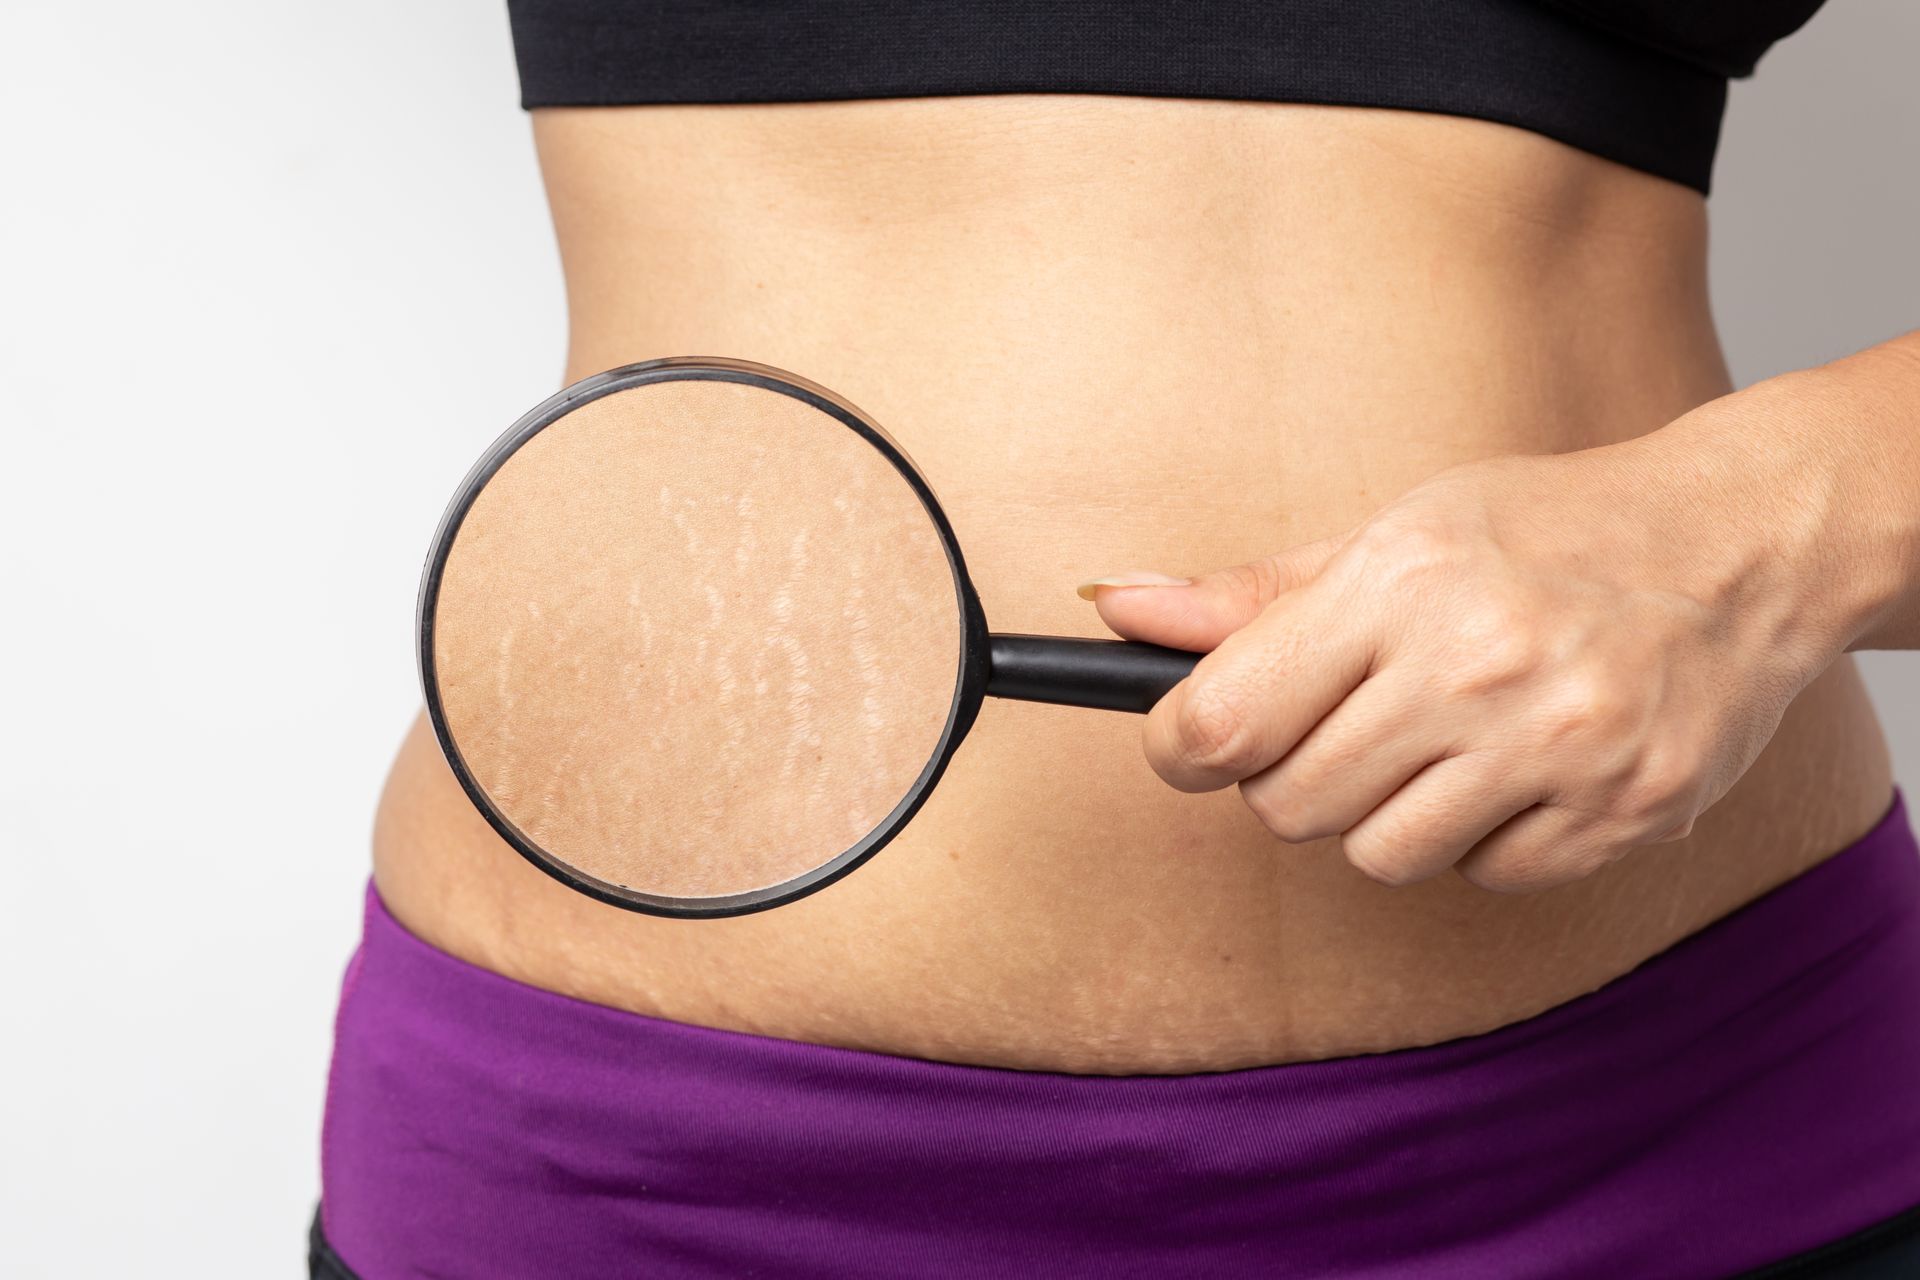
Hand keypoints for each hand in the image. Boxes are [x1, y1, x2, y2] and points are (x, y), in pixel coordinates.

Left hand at [1082, 417, 1848, 891]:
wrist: (1742, 545)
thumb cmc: (1547, 531)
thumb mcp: (1397, 533)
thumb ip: (1253, 595)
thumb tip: (1118, 609)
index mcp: (1402, 583)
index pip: (1224, 721)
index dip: (1180, 748)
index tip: (1189, 745)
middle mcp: (1479, 666)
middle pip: (1290, 806)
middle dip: (1291, 778)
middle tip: (1348, 726)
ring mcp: (1559, 747)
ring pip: (1380, 857)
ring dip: (1387, 815)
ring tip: (1444, 743)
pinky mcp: (1623, 814)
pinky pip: (1484, 876)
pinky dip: (1484, 838)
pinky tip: (1520, 766)